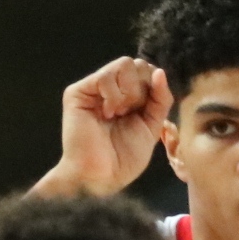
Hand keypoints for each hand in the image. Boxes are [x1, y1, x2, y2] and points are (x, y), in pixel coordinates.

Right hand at [50, 57, 170, 196]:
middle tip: (130, 113)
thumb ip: (160, 99)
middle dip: (142, 89)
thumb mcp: (152, 126)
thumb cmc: (124, 158)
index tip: (145, 112)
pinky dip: (113, 95)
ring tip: (119, 114)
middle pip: (137, 63)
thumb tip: (160, 72)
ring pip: (124, 64)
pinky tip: (108, 113)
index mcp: (128, 95)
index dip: (153, 87)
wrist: (102, 176)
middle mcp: (110, 88)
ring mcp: (93, 88)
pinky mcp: (78, 92)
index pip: (147, 71)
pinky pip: (105, 76)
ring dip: (129, 92)